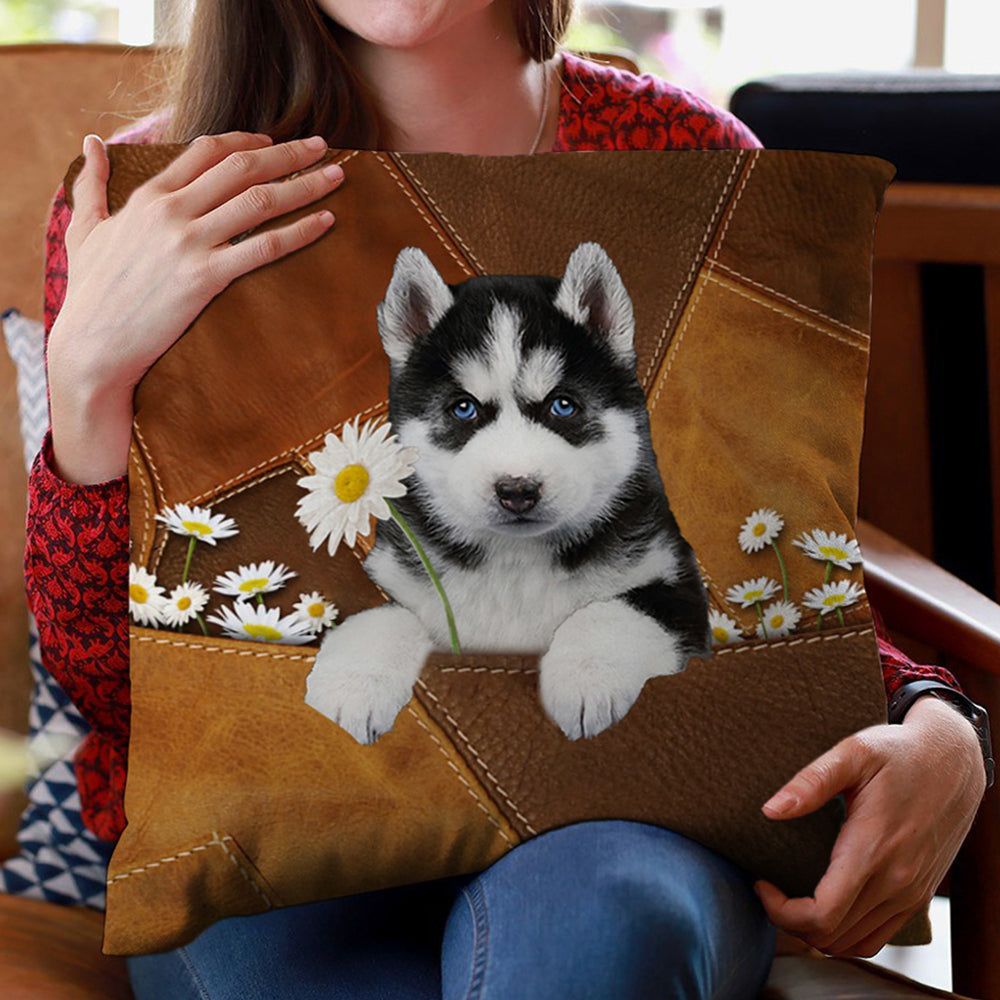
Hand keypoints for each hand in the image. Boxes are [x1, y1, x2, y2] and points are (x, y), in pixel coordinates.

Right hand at [47, 130, 344, 482]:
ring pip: (260, 200)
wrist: (92, 345)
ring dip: (305, 184)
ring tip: (337, 176)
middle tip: (322, 145)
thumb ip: (90, 184)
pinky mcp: (206, 277)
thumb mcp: (84, 230)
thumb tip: (91, 142)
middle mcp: (172, 212)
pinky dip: (301, 231)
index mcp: (149, 196)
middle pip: (242, 167)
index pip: (207, 150)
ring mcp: (190, 243)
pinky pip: (264, 246)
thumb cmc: (90, 292)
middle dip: (288, 152)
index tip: (273, 141)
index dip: (247, 141)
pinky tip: (326, 221)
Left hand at [753, 695, 986, 957]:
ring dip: (816, 932)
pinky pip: (877, 936)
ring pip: (854, 943)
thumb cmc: (899, 753)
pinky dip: (845, 934)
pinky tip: (825, 906)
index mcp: (873, 849)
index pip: (822, 914)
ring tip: (790, 898)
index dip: (781, 911)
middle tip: (769, 888)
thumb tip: (771, 810)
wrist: (953, 762)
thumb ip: (811, 782)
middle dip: (789, 921)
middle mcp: (896, 881)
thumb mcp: (853, 752)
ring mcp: (910, 893)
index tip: (761, 883)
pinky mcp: (918, 895)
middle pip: (832, 936)